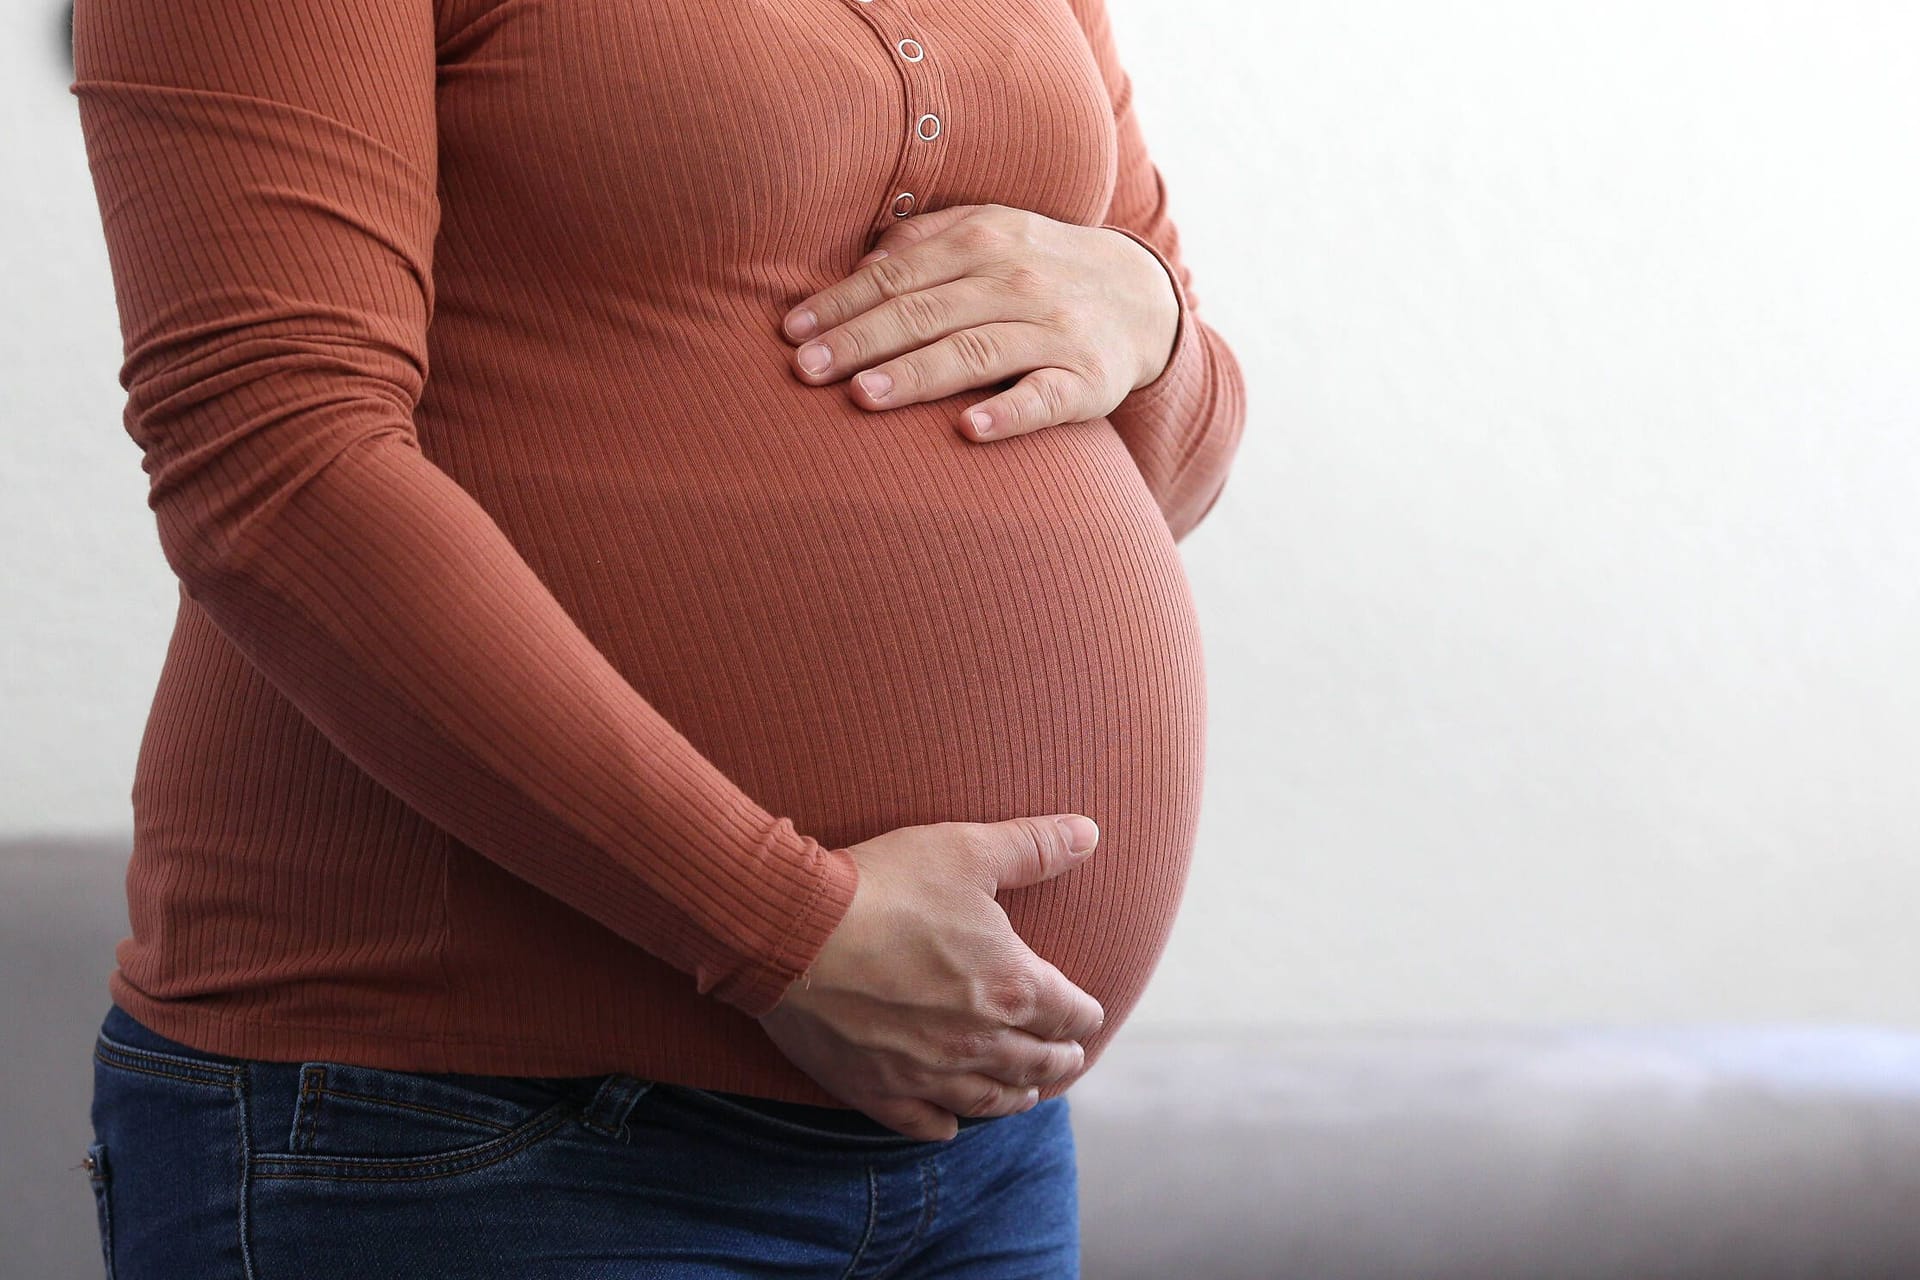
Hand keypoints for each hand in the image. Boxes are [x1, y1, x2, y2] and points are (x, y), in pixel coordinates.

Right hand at [755, 812, 1107, 1141]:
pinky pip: (923, 1123)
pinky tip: (950, 1125)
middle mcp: (979, 1042)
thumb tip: (1089, 833)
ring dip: (1016, 1097)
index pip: (1071, 1013)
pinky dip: (944, 1125)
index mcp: (1011, 987)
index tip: (1085, 1014)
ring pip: (989, 1100)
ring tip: (1026, 1095)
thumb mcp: (967, 851)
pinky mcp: (878, 1090)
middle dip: (1059, 1059)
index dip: (1083, 1013)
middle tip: (1067, 1058)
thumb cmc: (885, 886)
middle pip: (1038, 1064)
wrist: (796, 929)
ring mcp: (929, 1073)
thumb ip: (1034, 846)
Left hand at [778, 204, 1178, 443]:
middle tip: (804, 370)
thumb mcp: (989, 232)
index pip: (897, 275)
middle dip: (860, 340)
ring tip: (860, 397)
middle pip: (925, 312)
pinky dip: (1009, 413)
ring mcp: (1054, 332)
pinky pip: (1045, 399)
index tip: (790, 332)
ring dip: (916, 374)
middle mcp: (1017, 281)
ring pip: (975, 352)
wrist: (1142, 297)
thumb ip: (925, 241)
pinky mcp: (1087, 380)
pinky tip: (969, 431)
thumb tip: (859, 265)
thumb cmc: (1040, 267)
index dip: (841, 302)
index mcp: (984, 240)